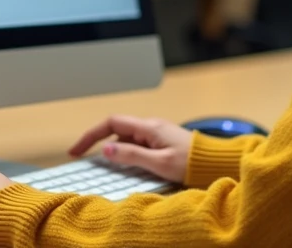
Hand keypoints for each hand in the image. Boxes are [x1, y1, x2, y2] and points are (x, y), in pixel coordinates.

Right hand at [68, 114, 193, 182]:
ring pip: (127, 139)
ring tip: (104, 168)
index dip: (91, 135)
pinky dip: (126, 153)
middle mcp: (150, 126)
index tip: (77, 149)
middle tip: (82, 157)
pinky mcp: (161, 141)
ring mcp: (156, 133)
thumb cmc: (191, 162)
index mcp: (148, 127)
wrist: (214, 161)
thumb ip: (131, 156)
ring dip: (114, 150)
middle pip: (116, 130)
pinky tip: (126, 166)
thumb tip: (106, 150)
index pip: (111, 123)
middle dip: (97, 142)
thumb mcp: (158, 163)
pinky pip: (137, 144)